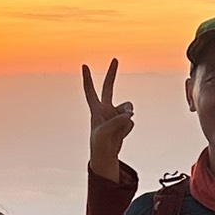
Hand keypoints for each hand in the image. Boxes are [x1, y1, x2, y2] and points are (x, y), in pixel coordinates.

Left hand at [82, 58, 134, 179]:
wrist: (106, 155)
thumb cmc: (99, 144)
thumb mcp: (105, 133)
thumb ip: (117, 121)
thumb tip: (130, 114)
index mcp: (96, 109)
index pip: (90, 91)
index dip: (87, 79)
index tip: (84, 65)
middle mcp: (106, 108)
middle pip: (109, 87)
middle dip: (111, 73)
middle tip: (114, 59)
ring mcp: (116, 114)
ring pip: (127, 109)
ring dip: (124, 120)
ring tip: (116, 132)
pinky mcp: (124, 121)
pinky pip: (130, 122)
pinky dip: (126, 129)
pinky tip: (120, 136)